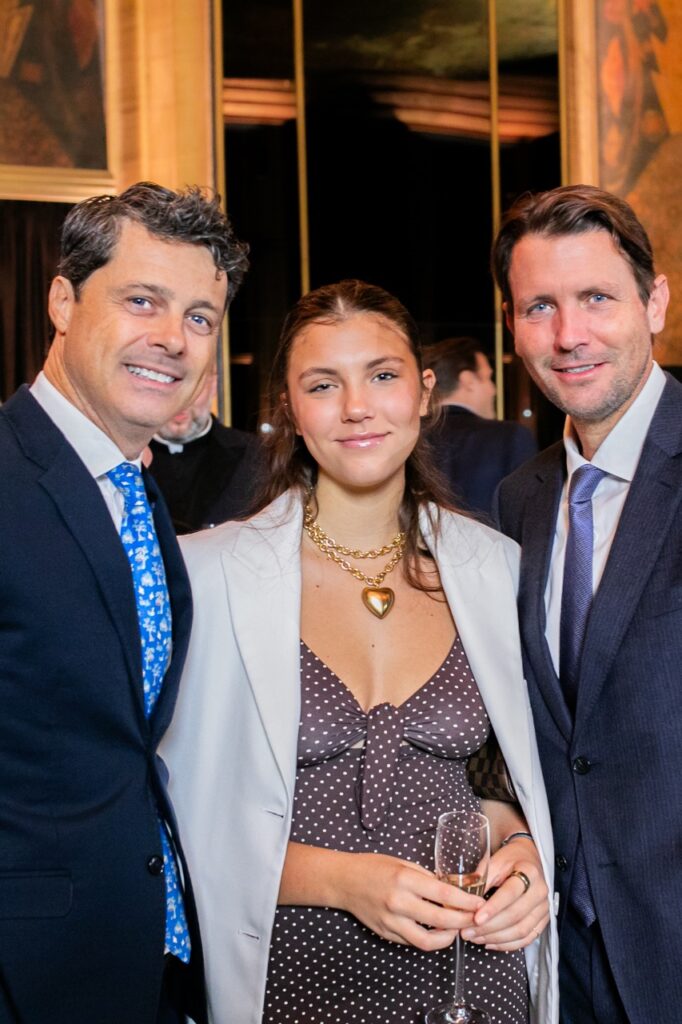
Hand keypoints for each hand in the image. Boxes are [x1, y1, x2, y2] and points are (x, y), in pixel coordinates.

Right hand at [337, 852, 484, 950]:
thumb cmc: (374, 867)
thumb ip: (425, 878)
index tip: (479, 904)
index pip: (444, 893)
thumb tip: (449, 890)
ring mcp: (391, 921)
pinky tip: (435, 931)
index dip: (466, 902)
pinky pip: (412, 942)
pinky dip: (428, 939)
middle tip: (475, 919)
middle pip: (441, 919)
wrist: (344, 881)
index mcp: (405, 879)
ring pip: (427, 941)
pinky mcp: (386, 933)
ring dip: (447, 938)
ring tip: (455, 930)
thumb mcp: (402, 863)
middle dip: (463, 921)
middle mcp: (399, 902)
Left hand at [460, 837, 549, 950]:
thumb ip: (482, 878)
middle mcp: (540, 891)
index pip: (510, 893)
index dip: (493, 908)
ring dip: (496, 938)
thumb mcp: (494, 861)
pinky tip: (489, 942)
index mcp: (529, 872)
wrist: (529, 859)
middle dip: (489, 927)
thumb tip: (464, 899)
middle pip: (515, 915)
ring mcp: (543, 908)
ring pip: (521, 930)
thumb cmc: (509, 859)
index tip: (476, 918)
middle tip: (468, 931)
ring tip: (475, 938)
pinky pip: (526, 938)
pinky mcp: (543, 920)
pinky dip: (507, 944)